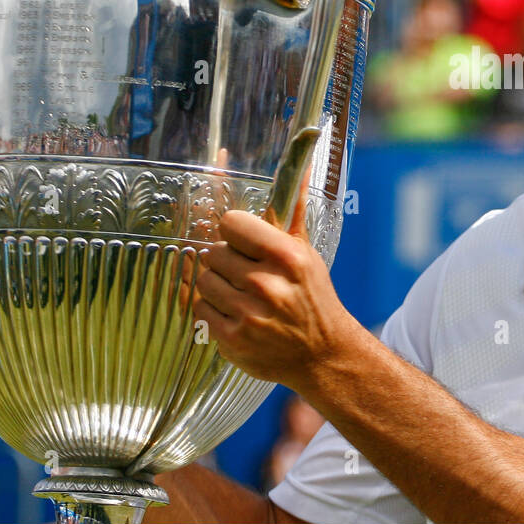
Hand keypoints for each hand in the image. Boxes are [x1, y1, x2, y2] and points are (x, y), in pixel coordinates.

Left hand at [193, 169, 354, 387]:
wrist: (323, 354)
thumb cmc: (313, 297)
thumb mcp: (307, 254)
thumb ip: (292, 211)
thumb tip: (298, 168)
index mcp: (286, 257)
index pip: (231, 223)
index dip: (236, 233)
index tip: (245, 244)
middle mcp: (267, 283)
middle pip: (212, 252)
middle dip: (226, 261)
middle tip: (245, 274)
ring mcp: (248, 313)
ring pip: (203, 280)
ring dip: (217, 286)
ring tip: (240, 295)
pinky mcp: (232, 339)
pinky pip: (200, 309)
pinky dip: (213, 311)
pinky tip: (235, 314)